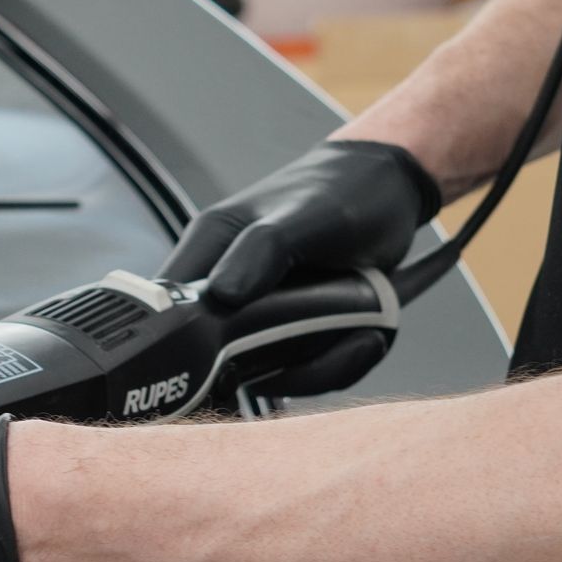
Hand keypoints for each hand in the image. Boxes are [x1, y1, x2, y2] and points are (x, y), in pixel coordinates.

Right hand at [157, 139, 438, 394]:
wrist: (396, 190)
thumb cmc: (344, 189)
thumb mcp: (304, 215)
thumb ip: (260, 252)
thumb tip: (223, 298)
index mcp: (209, 252)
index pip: (165, 310)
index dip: (181, 344)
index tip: (226, 363)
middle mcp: (226, 289)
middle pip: (217, 359)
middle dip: (274, 364)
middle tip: (321, 342)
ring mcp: (259, 316)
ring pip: (266, 372)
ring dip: (317, 366)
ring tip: (364, 334)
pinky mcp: (291, 333)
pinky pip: (302, 371)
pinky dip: (337, 363)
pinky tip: (368, 335)